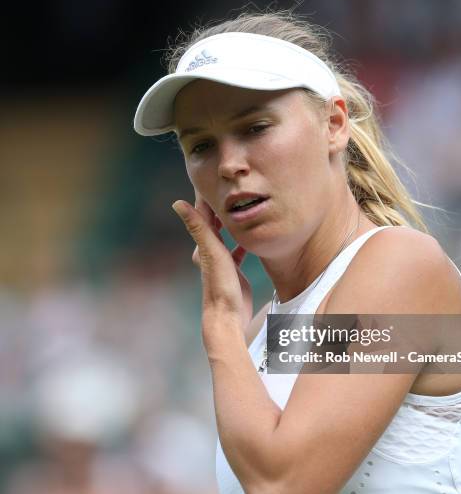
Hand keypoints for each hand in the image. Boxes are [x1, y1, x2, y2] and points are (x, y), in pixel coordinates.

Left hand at [172, 191, 253, 336]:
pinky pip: (238, 250)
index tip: (212, 177)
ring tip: (242, 208)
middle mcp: (210, 250)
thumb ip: (197, 227)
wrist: (227, 316)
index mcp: (204, 244)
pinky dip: (242, 241)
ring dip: (231, 223)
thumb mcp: (211, 251)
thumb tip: (177, 203)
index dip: (208, 196)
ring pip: (226, 235)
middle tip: (231, 188)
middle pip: (215, 222)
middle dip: (221, 206)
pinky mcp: (233, 270)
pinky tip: (250, 237)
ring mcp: (222, 261)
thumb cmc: (219, 285)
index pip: (204, 213)